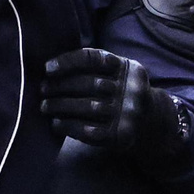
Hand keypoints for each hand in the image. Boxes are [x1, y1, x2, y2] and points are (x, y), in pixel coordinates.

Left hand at [41, 49, 192, 175]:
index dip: (68, 61)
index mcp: (128, 68)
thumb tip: (49, 66)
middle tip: (42, 89)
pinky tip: (55, 123)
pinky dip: (68, 126)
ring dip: (59, 106)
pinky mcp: (121, 135)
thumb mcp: (117, 71)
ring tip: (44, 106)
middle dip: (59, 86)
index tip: (47, 68)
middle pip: (88, 83)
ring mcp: (128, 113)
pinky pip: (89, 130)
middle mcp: (132, 89)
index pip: (94, 58)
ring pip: (86, 107)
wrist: (151, 122)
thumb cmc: (121, 91)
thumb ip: (93, 65)